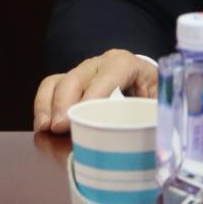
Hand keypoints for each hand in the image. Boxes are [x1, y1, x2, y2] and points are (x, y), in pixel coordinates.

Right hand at [32, 49, 158, 133]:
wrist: (141, 83)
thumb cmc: (150, 95)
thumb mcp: (160, 100)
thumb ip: (159, 114)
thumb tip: (161, 139)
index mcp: (127, 64)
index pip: (113, 71)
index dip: (98, 90)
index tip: (86, 112)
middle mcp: (100, 64)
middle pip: (79, 76)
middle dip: (67, 101)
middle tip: (60, 127)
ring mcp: (82, 72)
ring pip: (59, 81)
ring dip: (49, 104)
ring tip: (46, 128)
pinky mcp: (68, 83)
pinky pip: (49, 88)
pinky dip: (42, 105)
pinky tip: (41, 127)